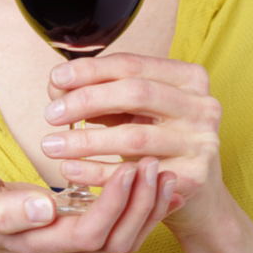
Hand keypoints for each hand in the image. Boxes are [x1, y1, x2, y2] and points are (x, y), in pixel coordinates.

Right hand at [0, 159, 178, 252]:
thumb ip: (6, 207)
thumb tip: (45, 207)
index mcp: (37, 241)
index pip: (91, 232)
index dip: (116, 204)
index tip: (130, 166)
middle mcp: (60, 249)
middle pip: (116, 241)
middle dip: (141, 204)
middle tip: (156, 162)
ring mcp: (69, 244)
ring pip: (123, 239)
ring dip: (147, 207)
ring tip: (164, 171)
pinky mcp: (74, 231)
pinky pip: (118, 228)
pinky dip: (142, 209)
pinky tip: (157, 186)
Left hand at [42, 53, 222, 237]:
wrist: (194, 187)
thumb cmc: (154, 134)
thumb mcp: (132, 107)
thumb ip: (99, 91)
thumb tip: (57, 85)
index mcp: (187, 77)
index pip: (130, 64)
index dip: (89, 69)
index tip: (55, 78)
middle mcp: (202, 105)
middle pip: (134, 94)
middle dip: (85, 101)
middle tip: (50, 114)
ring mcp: (202, 142)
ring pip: (133, 137)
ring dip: (85, 141)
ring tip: (51, 145)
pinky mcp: (193, 177)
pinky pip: (135, 174)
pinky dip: (96, 172)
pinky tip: (70, 169)